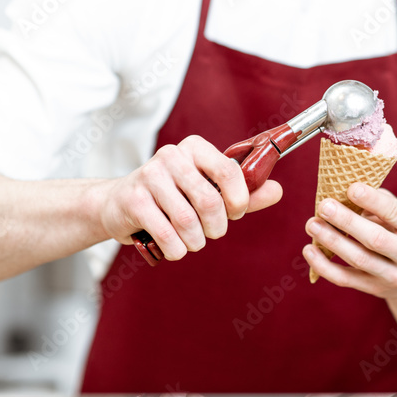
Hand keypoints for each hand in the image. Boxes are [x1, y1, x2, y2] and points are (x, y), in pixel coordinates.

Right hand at [96, 135, 282, 259]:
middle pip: (209, 200)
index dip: (239, 200)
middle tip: (212, 232)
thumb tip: (277, 191)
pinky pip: (167, 235)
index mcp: (194, 147)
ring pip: (187, 221)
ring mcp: (149, 176)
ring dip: (196, 241)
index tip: (236, 214)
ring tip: (193, 241)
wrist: (119, 202)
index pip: (229, 171)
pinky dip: (177, 249)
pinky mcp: (134, 200)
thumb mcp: (209, 190)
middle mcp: (171, 156)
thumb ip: (244, 193)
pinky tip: (175, 247)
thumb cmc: (173, 196)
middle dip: (217, 226)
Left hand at [302, 183, 396, 300]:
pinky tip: (310, 250)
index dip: (372, 200)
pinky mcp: (375, 289)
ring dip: (331, 240)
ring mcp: (394, 277)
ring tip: (313, 224)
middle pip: (376, 239)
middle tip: (324, 206)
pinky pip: (345, 279)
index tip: (351, 188)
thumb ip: (382, 203)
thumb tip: (347, 190)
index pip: (396, 213)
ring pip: (358, 259)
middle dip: (347, 221)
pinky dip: (324, 266)